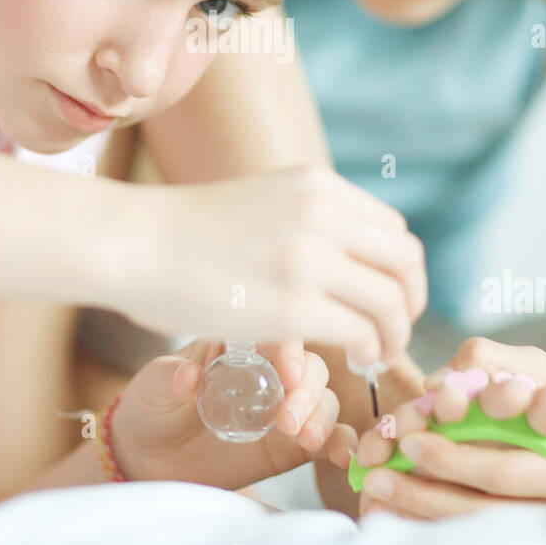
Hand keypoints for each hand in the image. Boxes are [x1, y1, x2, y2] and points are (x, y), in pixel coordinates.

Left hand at [109, 336, 357, 489]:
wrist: (149, 458)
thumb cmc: (152, 408)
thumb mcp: (151, 388)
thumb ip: (168, 379)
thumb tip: (188, 375)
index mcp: (239, 345)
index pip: (275, 334)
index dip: (288, 350)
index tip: (286, 374)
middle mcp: (269, 372)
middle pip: (308, 367)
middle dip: (307, 390)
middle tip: (288, 421)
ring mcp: (284, 407)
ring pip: (323, 398)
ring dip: (323, 416)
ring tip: (305, 439)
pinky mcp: (291, 444)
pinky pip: (327, 436)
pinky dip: (341, 442)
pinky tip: (343, 456)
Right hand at [124, 165, 426, 366]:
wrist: (133, 242)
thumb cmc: (185, 231)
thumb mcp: (262, 200)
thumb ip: (307, 219)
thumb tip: (344, 255)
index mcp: (317, 185)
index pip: (393, 230)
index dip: (402, 272)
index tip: (389, 299)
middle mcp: (322, 213)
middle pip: (405, 262)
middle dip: (411, 303)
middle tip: (395, 332)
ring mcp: (309, 258)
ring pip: (391, 301)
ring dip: (395, 333)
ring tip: (376, 353)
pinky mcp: (293, 305)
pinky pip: (360, 331)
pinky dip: (368, 350)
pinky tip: (352, 359)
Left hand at [356, 337, 545, 520]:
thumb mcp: (532, 363)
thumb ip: (486, 360)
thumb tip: (436, 386)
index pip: (543, 408)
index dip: (495, 409)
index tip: (442, 408)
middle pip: (503, 476)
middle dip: (444, 464)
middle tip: (398, 449)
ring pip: (489, 515)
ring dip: (427, 501)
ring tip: (379, 484)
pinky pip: (484, 538)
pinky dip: (435, 525)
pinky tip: (395, 512)